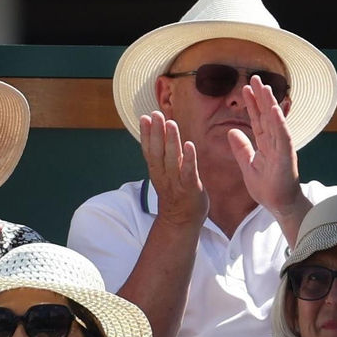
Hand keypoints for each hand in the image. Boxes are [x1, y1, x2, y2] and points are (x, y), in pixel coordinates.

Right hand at [139, 112, 207, 228]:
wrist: (181, 222)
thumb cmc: (175, 193)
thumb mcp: (164, 174)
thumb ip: (164, 156)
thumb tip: (161, 134)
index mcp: (156, 171)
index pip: (148, 150)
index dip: (146, 133)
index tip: (144, 116)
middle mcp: (163, 176)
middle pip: (157, 151)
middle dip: (156, 132)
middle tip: (156, 114)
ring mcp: (177, 182)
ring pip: (172, 159)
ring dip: (171, 140)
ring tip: (171, 123)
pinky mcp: (191, 188)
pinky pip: (189, 172)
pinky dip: (188, 158)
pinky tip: (189, 144)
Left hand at [227, 77, 299, 215]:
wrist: (278, 205)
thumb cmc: (267, 188)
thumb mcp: (248, 165)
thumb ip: (241, 148)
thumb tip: (231, 131)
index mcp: (266, 143)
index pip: (258, 119)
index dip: (252, 104)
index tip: (245, 88)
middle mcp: (275, 141)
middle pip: (267, 115)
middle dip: (261, 96)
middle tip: (254, 78)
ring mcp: (282, 147)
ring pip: (275, 121)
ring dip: (270, 103)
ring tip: (264, 86)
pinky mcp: (286, 155)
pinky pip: (282, 136)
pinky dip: (279, 122)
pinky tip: (274, 109)